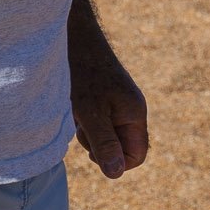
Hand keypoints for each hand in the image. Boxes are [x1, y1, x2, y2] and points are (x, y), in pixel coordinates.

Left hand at [70, 53, 150, 178]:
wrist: (75, 36)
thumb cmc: (84, 73)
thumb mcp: (91, 112)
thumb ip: (105, 143)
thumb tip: (116, 174)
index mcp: (135, 114)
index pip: (136, 156)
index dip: (116, 162)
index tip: (93, 152)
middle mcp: (131, 109)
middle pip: (120, 147)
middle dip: (98, 144)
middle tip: (82, 127)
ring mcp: (119, 102)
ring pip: (106, 134)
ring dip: (88, 130)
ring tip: (76, 111)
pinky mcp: (105, 96)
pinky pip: (98, 120)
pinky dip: (84, 118)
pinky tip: (74, 104)